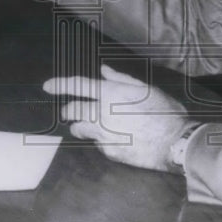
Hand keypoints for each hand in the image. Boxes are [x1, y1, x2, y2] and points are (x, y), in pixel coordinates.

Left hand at [44, 64, 193, 172]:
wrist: (174, 142)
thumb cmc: (164, 111)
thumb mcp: (145, 89)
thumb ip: (120, 79)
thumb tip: (104, 71)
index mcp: (111, 93)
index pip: (78, 85)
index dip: (60, 84)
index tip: (47, 86)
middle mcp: (103, 113)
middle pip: (73, 109)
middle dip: (69, 110)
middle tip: (71, 111)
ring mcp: (104, 133)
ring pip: (79, 128)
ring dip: (79, 126)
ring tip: (87, 126)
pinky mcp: (109, 150)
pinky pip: (96, 143)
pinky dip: (99, 139)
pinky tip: (113, 137)